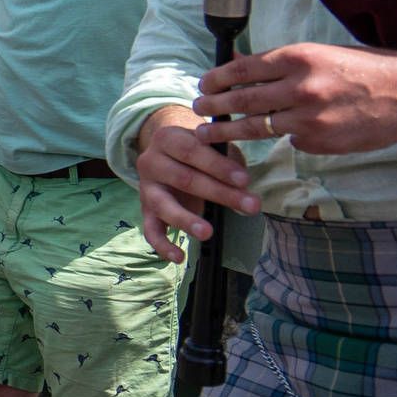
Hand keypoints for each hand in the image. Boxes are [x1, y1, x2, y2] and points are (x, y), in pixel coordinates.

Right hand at [134, 105, 255, 262]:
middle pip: (184, 179)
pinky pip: (150, 230)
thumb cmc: (196, 149)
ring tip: (207, 232)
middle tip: (251, 206)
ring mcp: (145, 188)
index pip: (193, 151)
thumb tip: (246, 189)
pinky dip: (162, 245)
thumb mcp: (209, 144)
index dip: (219, 166)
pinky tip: (179, 257)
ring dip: (187, 220)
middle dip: (220, 194)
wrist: (165, 151)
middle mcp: (150, 161)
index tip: (245, 180)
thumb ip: (226, 159)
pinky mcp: (144, 210)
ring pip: (164, 205)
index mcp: (167, 138)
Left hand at [196, 41, 396, 156]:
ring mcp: (310, 119)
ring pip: (258, 127)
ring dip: (230, 131)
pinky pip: (292, 141)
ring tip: (210, 134)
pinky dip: (286, 138)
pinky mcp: (321, 142)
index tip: (203, 86)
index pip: (244, 69)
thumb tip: (241, 67)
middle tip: (198, 111)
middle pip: (243, 100)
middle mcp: (300, 87)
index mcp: (298, 58)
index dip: (217, 79)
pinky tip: (286, 135)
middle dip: (215, 107)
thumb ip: (283, 64)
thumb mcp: (320, 54)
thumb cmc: (364, 69)